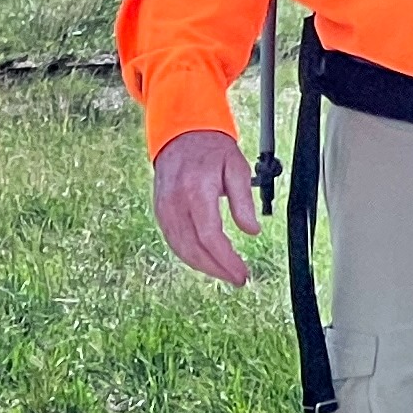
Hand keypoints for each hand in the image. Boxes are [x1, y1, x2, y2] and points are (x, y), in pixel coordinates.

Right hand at [152, 130, 260, 284]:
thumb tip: (252, 231)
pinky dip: (190, 255)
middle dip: (217, 268)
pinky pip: (174, 241)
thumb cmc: (212, 150)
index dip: (226, 259)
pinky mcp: (160, 212)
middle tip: (237, 278)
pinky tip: (206, 261)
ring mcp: (164, 208)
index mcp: (196, 190)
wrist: (182, 134)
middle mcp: (176, 202)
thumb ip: (244, 201)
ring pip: (181, 249)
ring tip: (225, 273)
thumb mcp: (237, 167)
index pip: (209, 235)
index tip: (241, 272)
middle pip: (194, 248)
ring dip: (204, 266)